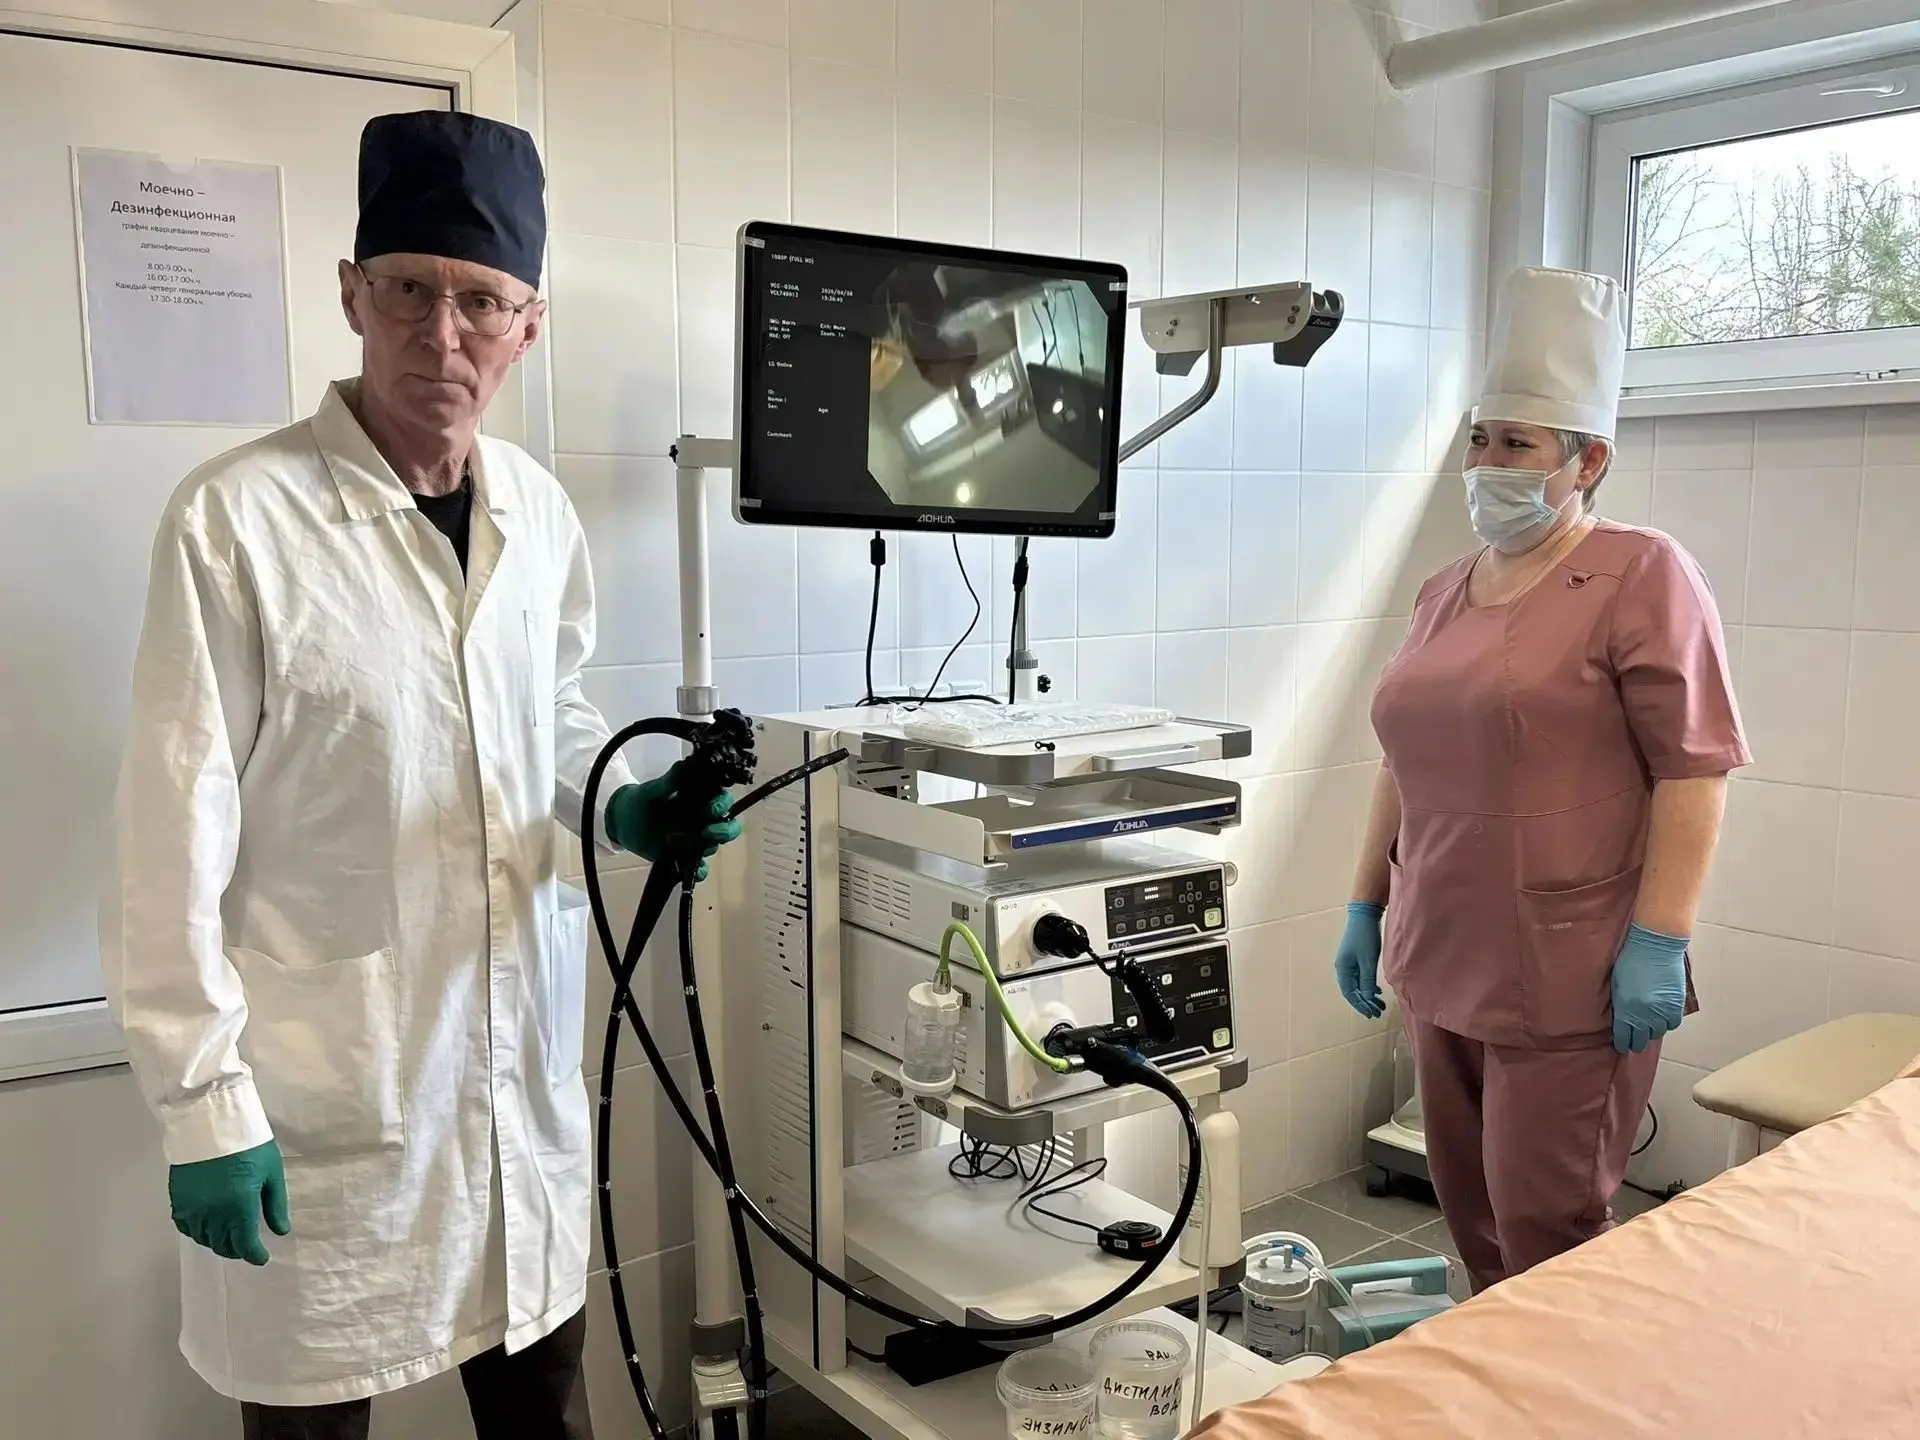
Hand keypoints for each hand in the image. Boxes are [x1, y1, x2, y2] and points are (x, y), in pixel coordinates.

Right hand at [168, 1139, 290, 1265]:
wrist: (211, 1122)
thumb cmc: (249, 1145)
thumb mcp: (272, 1173)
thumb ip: (275, 1205)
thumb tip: (280, 1231)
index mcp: (240, 1208)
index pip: (245, 1245)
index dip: (255, 1255)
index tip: (262, 1257)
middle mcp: (213, 1215)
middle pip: (224, 1246)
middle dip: (237, 1249)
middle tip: (247, 1245)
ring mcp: (193, 1209)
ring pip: (204, 1239)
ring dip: (218, 1242)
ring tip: (230, 1235)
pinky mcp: (178, 1201)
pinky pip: (186, 1228)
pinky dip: (198, 1232)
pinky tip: (208, 1226)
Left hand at [605, 761, 743, 880]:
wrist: (624, 822)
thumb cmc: (642, 801)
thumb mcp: (654, 789)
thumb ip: (671, 780)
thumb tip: (687, 764)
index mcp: (700, 801)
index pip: (723, 801)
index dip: (723, 804)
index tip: (711, 808)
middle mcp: (702, 821)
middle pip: (728, 826)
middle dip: (724, 830)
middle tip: (708, 832)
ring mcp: (695, 841)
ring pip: (713, 846)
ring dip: (704, 847)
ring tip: (680, 843)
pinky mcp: (685, 859)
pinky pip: (700, 869)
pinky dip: (700, 871)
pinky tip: (693, 870)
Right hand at [1334, 902, 1386, 1019]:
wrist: (1365, 915)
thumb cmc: (1365, 937)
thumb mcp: (1368, 961)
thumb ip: (1367, 981)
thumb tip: (1367, 998)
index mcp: (1343, 969)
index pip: (1350, 993)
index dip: (1360, 1005)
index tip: (1372, 1014)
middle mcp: (1344, 968)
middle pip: (1353, 991)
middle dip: (1364, 1003)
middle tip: (1378, 1012)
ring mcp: (1350, 963)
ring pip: (1357, 985)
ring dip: (1367, 995)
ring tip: (1380, 1004)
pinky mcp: (1357, 958)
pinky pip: (1361, 977)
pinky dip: (1368, 986)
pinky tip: (1376, 990)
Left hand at [1611, 923, 1687, 1053]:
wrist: (1656, 946)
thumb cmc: (1631, 960)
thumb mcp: (1617, 984)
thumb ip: (1620, 1004)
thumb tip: (1621, 1020)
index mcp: (1626, 1009)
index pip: (1623, 1037)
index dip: (1622, 1043)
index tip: (1622, 1046)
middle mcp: (1644, 1015)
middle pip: (1641, 1039)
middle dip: (1636, 1041)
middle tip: (1635, 1041)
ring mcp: (1662, 1012)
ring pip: (1657, 1032)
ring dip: (1652, 1030)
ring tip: (1648, 1025)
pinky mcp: (1677, 1006)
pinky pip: (1672, 1024)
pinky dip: (1666, 1022)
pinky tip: (1661, 1016)